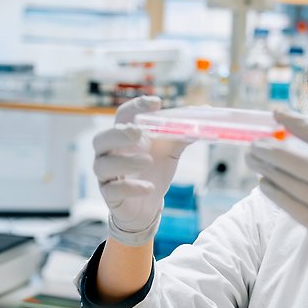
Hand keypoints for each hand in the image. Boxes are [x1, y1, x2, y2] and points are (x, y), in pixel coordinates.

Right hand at [93, 96, 190, 245]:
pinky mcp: (110, 195)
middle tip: (138, 133)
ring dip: (125, 162)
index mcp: (124, 136)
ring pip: (103, 165)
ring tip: (148, 161)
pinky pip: (112, 190)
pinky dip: (130, 187)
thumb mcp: (170, 150)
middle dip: (118, 134)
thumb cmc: (155, 170)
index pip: (123, 115)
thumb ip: (182, 132)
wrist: (148, 204)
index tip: (155, 103)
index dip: (136, 107)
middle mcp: (110, 153)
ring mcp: (107, 175)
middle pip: (101, 139)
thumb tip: (205, 111)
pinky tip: (149, 188)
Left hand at [245, 110, 307, 287]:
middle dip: (273, 150)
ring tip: (252, 159)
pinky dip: (275, 193)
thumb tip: (307, 133)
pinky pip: (293, 207)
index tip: (277, 113)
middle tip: (254, 143)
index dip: (296, 123)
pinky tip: (264, 183)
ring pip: (293, 184)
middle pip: (301, 162)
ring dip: (268, 170)